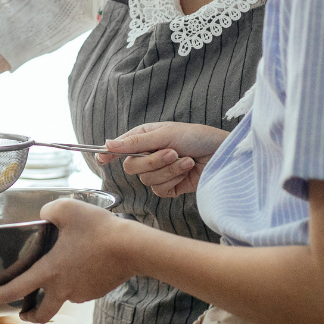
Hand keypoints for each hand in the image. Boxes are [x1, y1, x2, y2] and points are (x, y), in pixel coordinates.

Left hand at [0, 198, 141, 322]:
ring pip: (63, 296)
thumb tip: (43, 215)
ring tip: (63, 265)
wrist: (133, 247)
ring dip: (57, 290)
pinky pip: (81, 287)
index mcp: (50, 271)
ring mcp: (81, 292)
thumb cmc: (98, 228)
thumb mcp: (66, 209)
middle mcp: (63, 288)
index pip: (13, 289)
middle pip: (41, 313)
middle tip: (23, 311)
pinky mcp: (97, 290)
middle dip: (29, 315)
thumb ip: (47, 211)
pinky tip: (85, 260)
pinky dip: (77, 279)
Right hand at [98, 122, 228, 196]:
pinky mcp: (169, 187)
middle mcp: (148, 155)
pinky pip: (160, 189)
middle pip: (132, 167)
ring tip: (186, 159)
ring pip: (147, 180)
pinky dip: (175, 179)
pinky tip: (188, 169)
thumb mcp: (165, 134)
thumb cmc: (197, 137)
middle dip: (153, 161)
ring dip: (170, 169)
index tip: (101, 158)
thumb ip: (135, 142)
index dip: (108, 153)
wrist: (222, 155)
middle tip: (172, 152)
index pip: (119, 148)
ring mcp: (158, 172)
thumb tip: (108, 143)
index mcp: (144, 138)